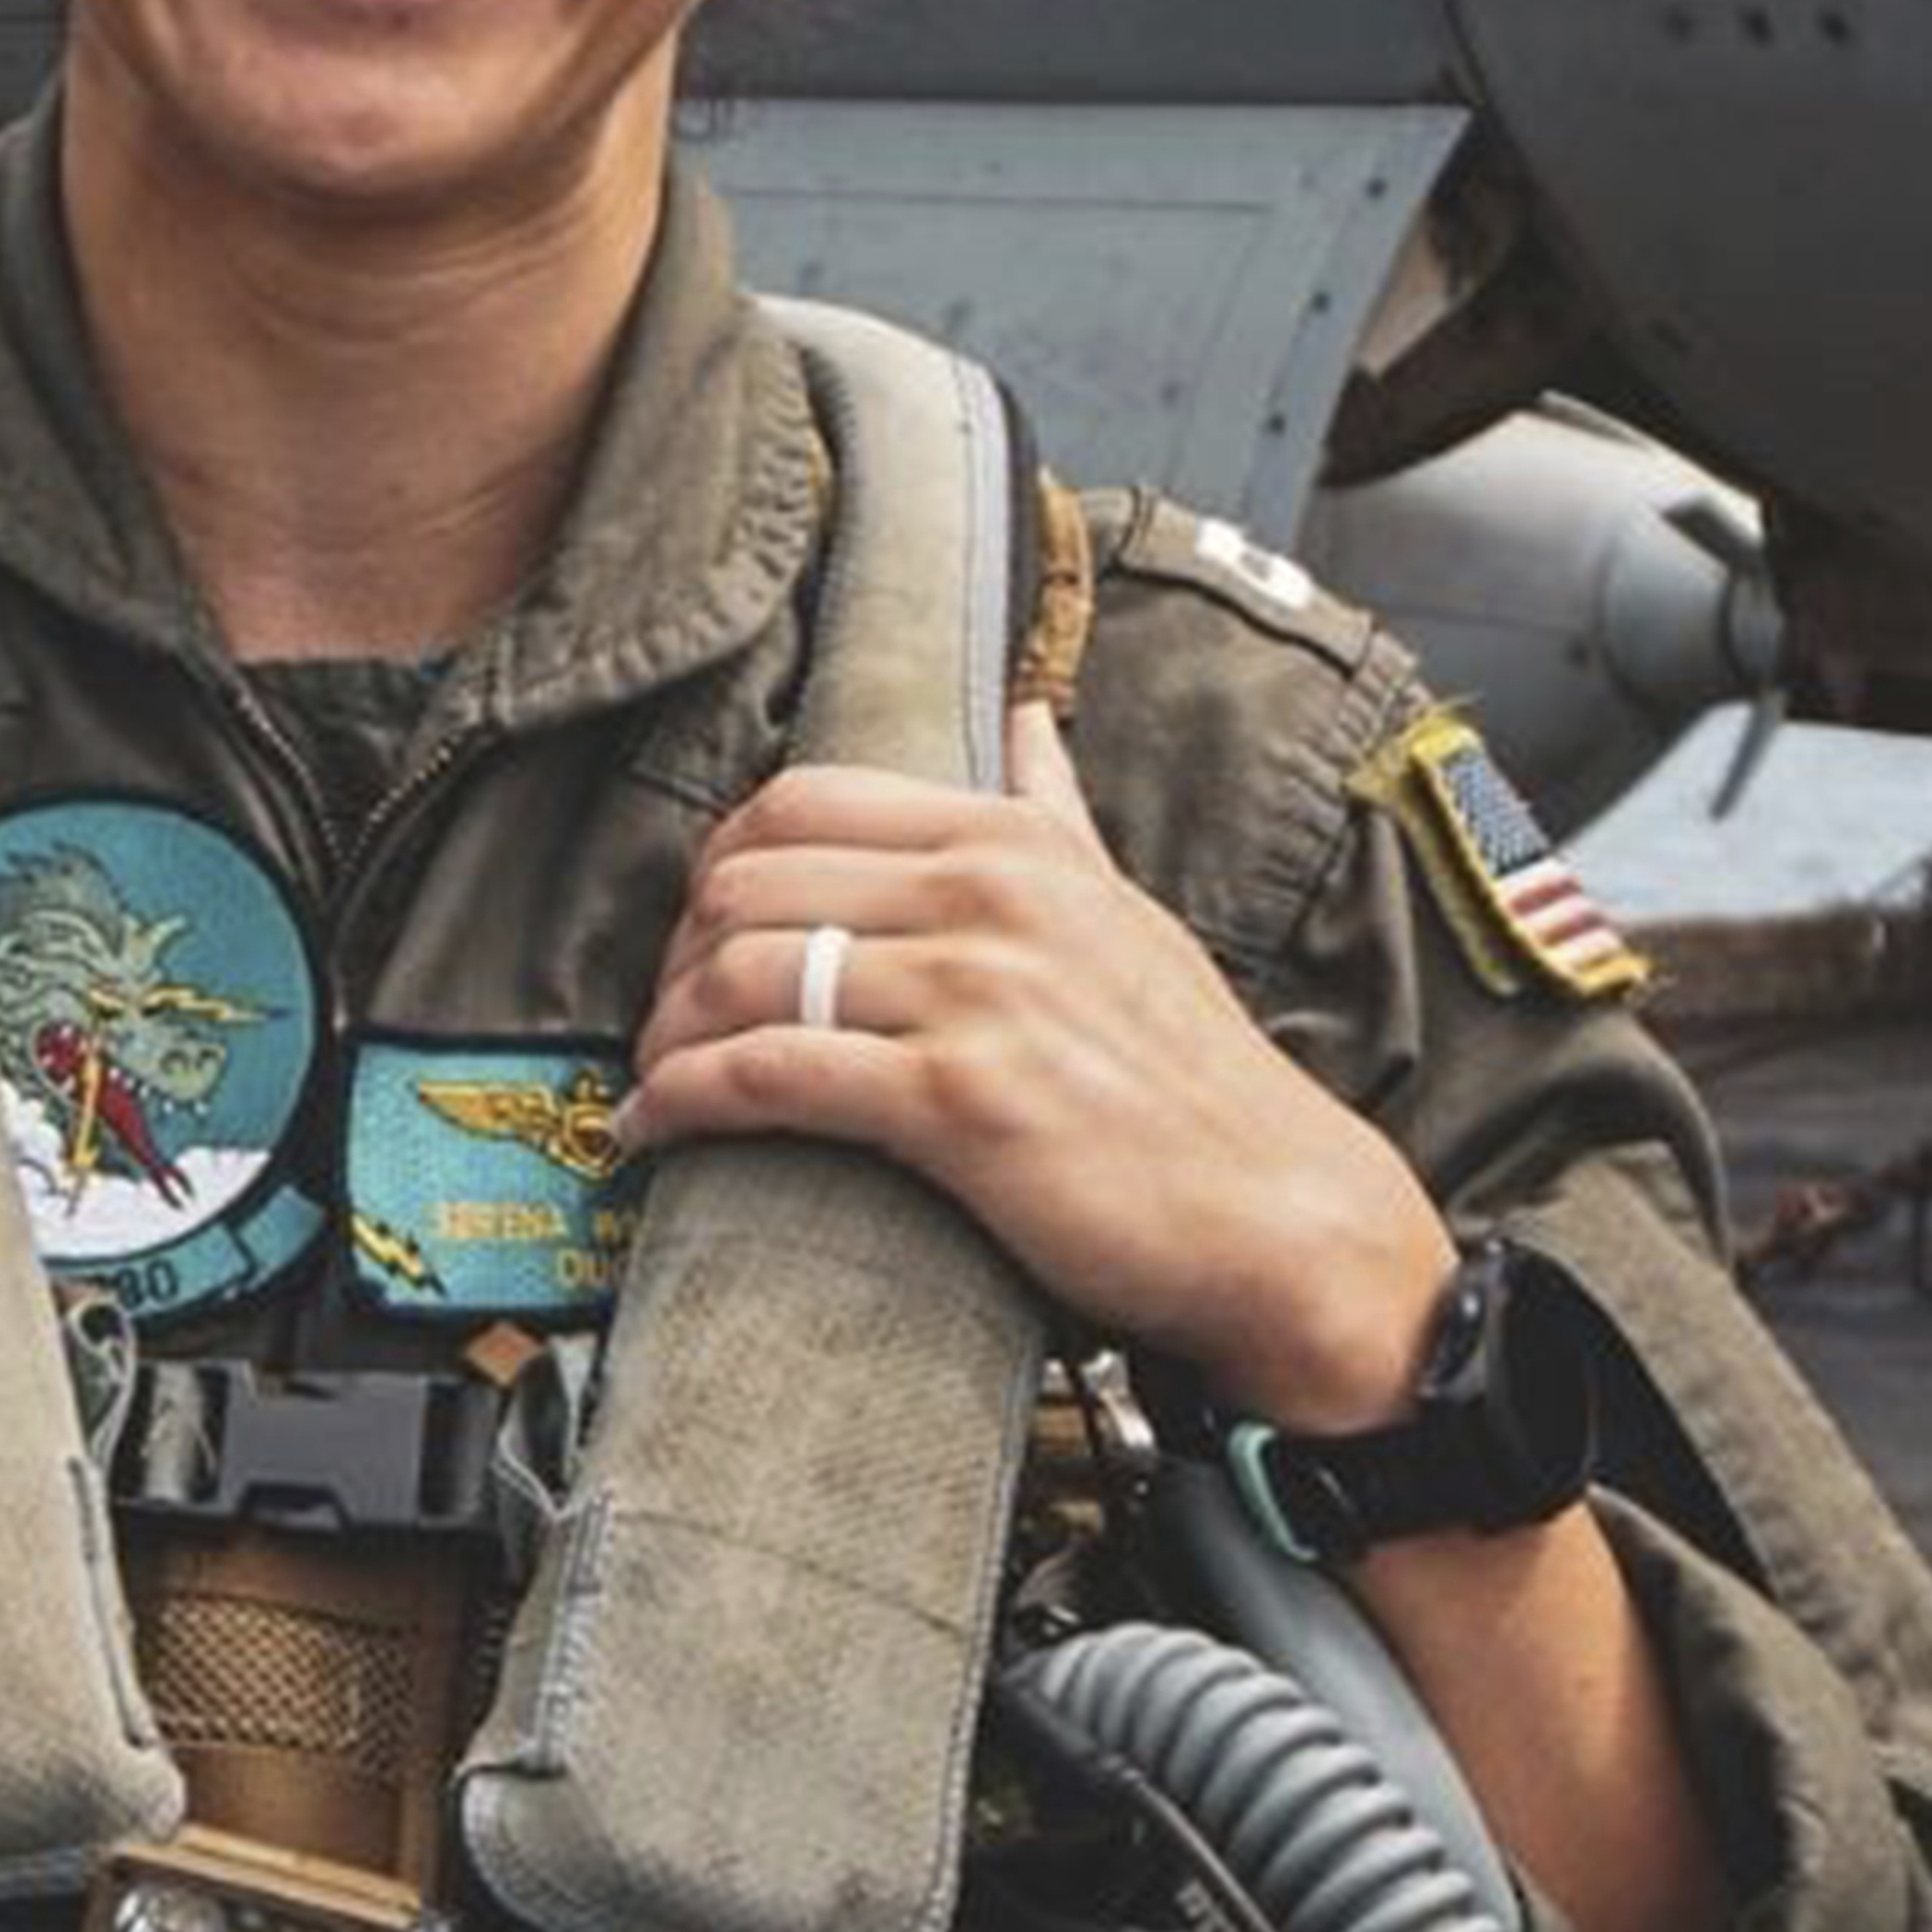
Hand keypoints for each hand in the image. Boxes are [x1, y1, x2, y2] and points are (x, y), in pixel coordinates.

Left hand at [614, 700, 1456, 1426]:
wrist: (1277, 1211)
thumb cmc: (1197, 1079)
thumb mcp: (1129, 914)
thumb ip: (1058, 817)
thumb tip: (1026, 720)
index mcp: (1018, 843)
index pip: (802, 800)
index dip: (720, 865)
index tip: (703, 932)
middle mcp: (991, 896)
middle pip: (750, 881)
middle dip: (678, 954)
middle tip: (666, 1018)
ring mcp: (975, 994)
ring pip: (745, 974)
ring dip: (667, 1033)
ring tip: (654, 1079)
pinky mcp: (956, 1101)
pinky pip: (767, 1075)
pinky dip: (685, 1101)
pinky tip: (655, 1130)